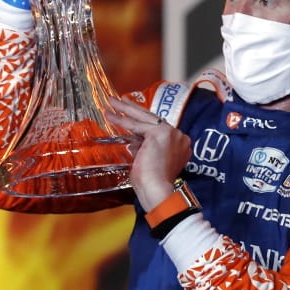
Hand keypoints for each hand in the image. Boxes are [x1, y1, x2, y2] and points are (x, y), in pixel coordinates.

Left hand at [107, 96, 191, 210]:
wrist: (157, 190)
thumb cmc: (152, 184)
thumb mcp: (149, 161)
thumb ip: (145, 149)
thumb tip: (133, 142)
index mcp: (180, 144)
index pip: (158, 127)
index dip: (143, 121)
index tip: (131, 114)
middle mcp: (179, 136)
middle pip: (152, 118)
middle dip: (134, 108)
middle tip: (122, 100)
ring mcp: (171, 133)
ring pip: (144, 117)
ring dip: (125, 109)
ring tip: (111, 101)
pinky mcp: (160, 133)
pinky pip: (136, 125)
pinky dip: (121, 120)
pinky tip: (110, 115)